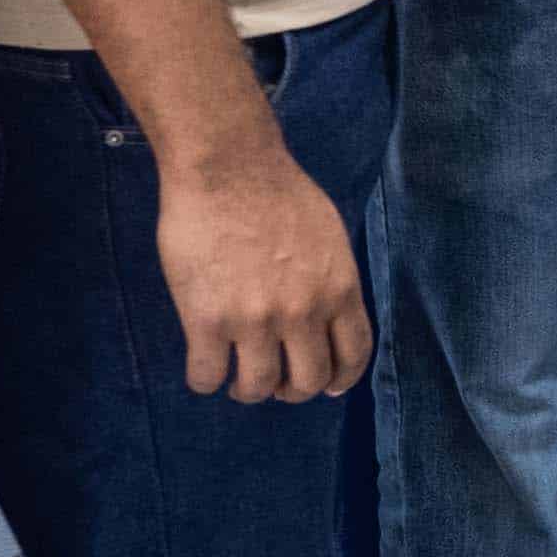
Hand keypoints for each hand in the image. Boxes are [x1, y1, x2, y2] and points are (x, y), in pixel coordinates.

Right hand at [163, 149, 370, 403]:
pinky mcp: (207, 319)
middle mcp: (303, 311)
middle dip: (291, 390)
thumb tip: (328, 310)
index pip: (353, 355)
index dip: (340, 379)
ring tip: (235, 377)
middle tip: (274, 382)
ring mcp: (255, 319)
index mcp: (338, 289)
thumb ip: (331, 278)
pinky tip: (204, 367)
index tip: (326, 386)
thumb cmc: (276, 190)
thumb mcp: (328, 236)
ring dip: (247, 390)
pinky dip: (206, 381)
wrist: (227, 166)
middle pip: (307, 382)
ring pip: (257, 387)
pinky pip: (207, 376)